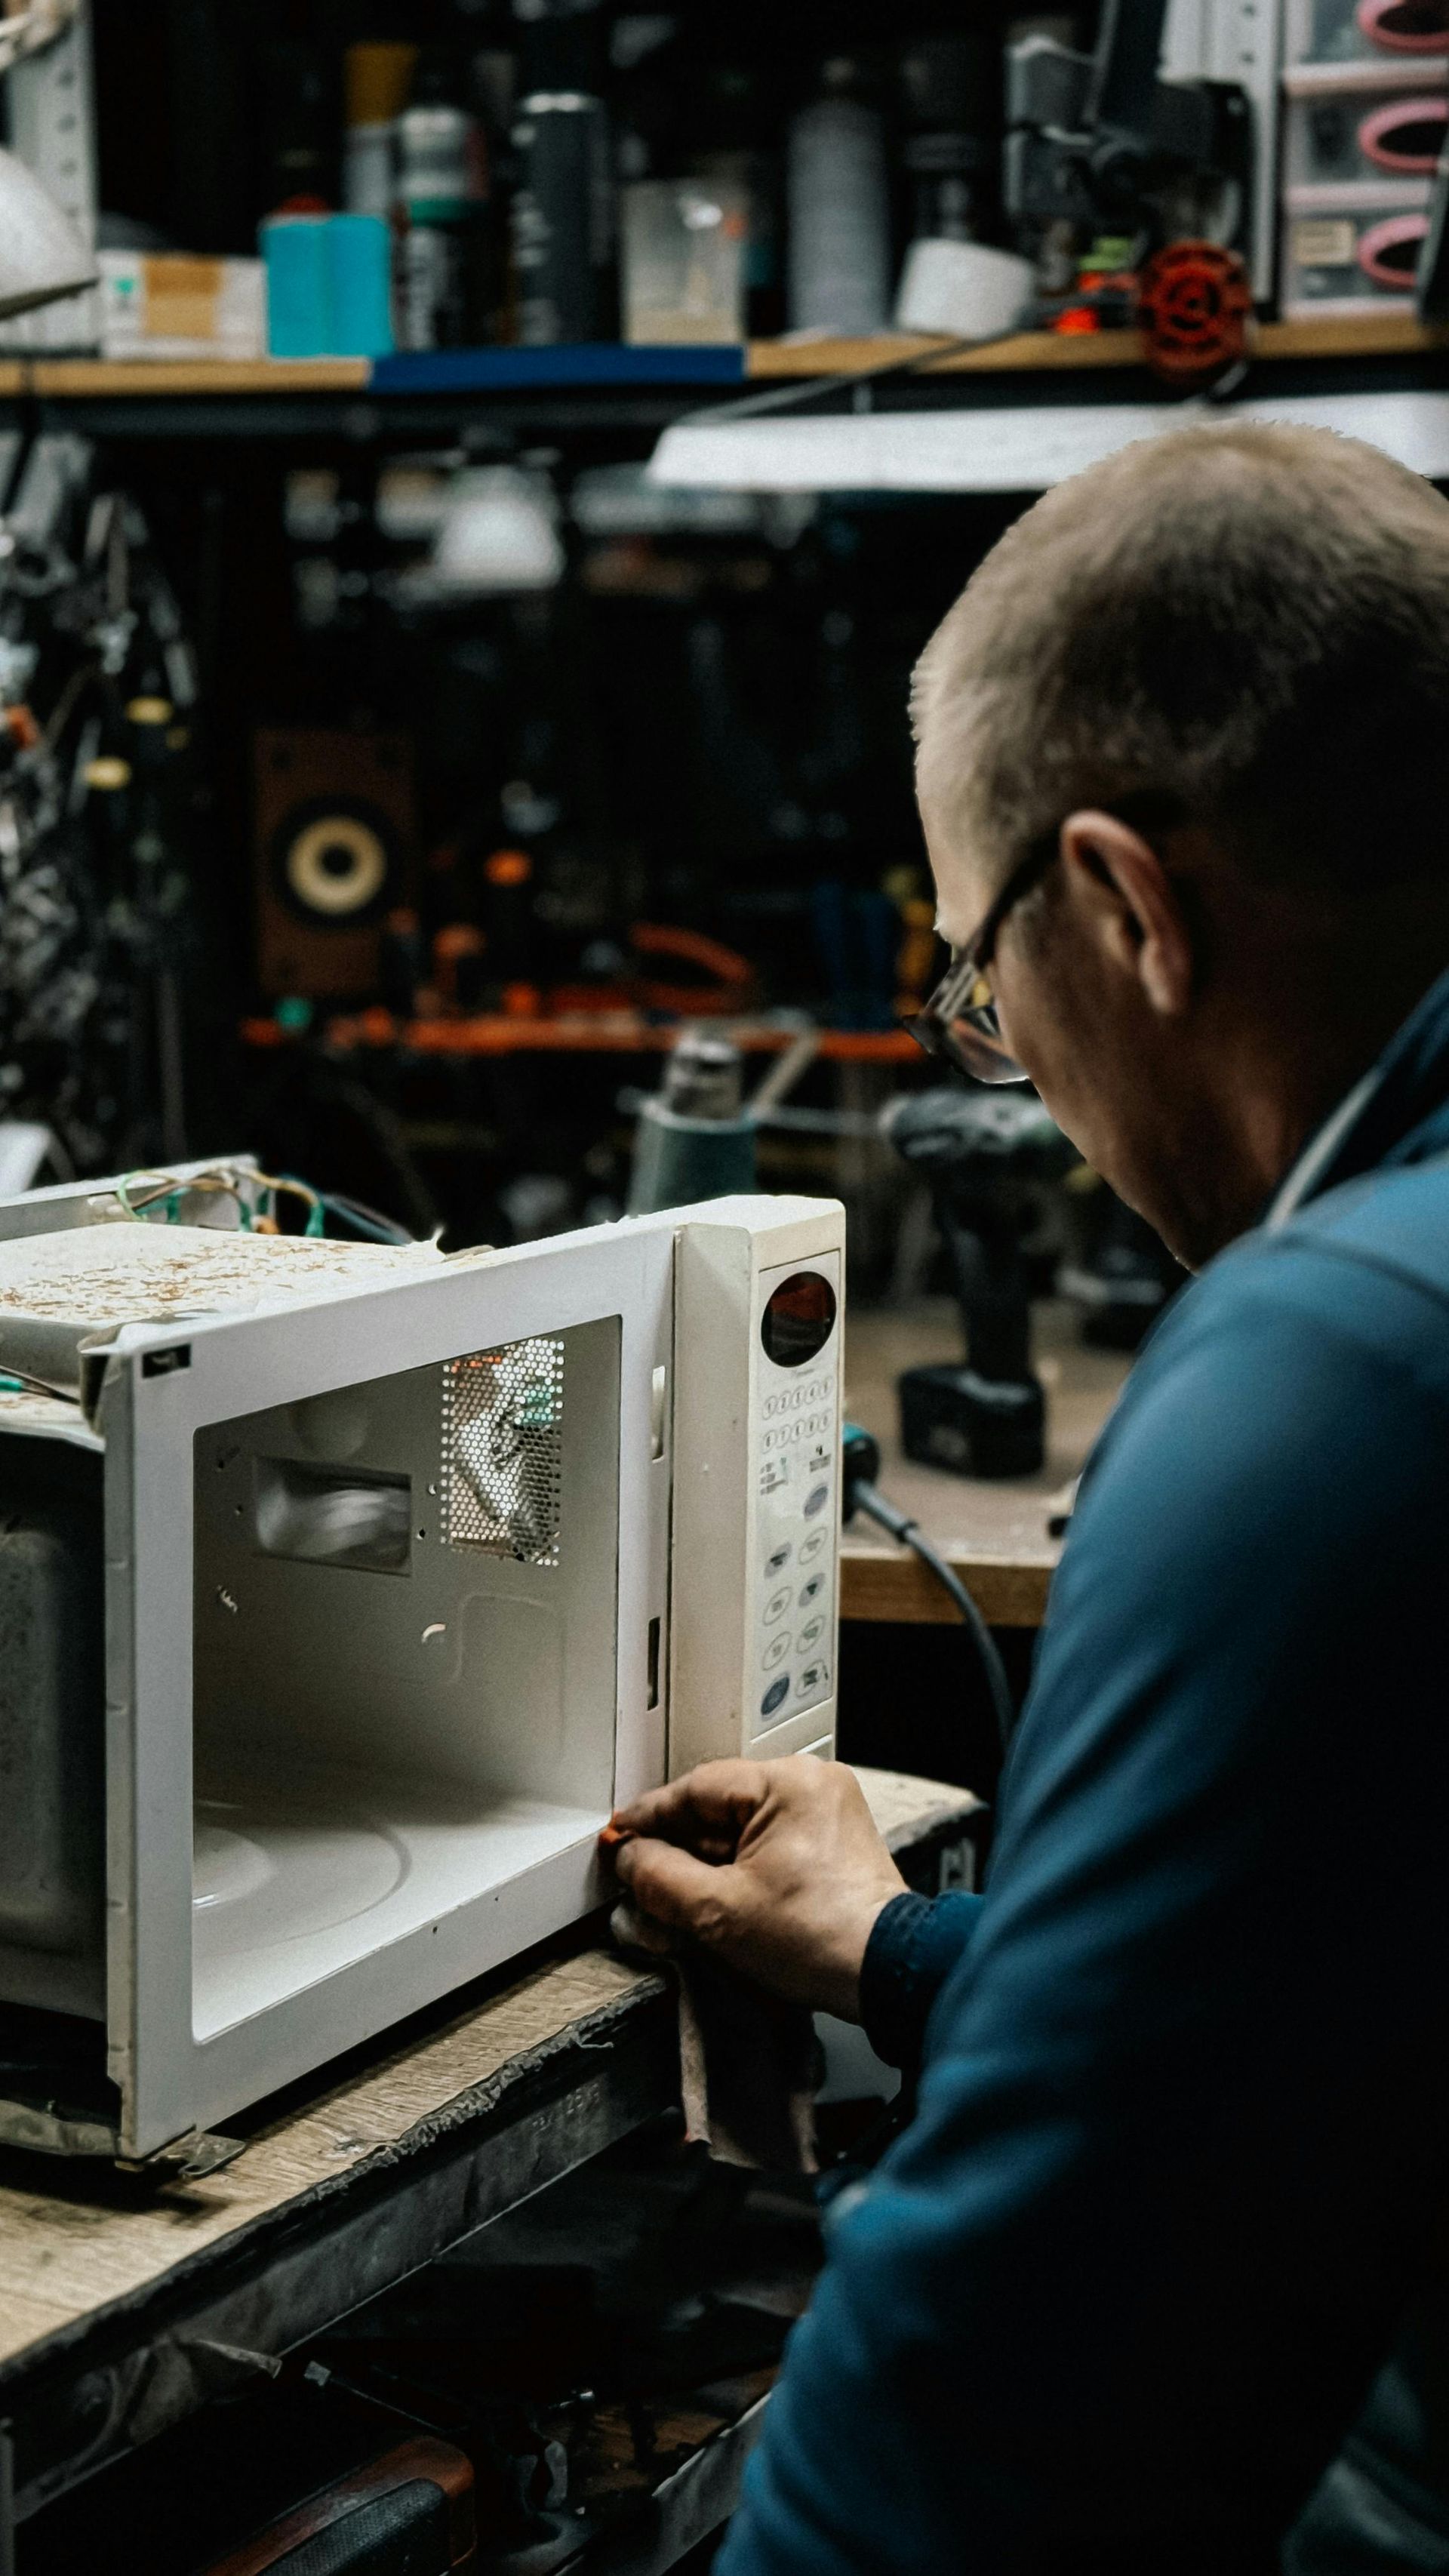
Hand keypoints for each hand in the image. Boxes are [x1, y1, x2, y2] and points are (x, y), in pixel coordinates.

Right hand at [604, 1758, 907, 2019]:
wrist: (886, 1973)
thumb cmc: (821, 1938)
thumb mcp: (718, 1910)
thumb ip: (660, 1878)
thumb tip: (629, 1859)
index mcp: (788, 1782)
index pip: (696, 1788)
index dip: (650, 1817)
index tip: (620, 1837)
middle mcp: (812, 1787)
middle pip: (720, 1809)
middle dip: (678, 1848)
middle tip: (638, 1875)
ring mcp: (827, 1815)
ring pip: (743, 1831)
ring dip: (705, 1864)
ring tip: (672, 1899)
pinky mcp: (833, 1847)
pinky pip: (770, 1847)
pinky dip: (739, 1871)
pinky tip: (713, 1901)